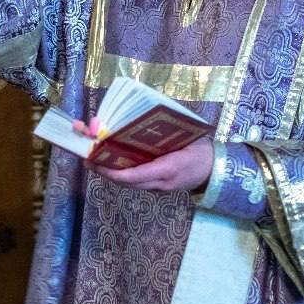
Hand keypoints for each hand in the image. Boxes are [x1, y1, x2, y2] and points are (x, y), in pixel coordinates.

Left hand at [90, 138, 213, 192]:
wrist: (216, 170)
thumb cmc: (201, 150)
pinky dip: (122, 173)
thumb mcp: (186, 137)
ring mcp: (159, 187)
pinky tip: (113, 162)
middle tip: (88, 158)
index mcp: (168, 169)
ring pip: (129, 184)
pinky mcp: (158, 187)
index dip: (112, 171)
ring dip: (111, 173)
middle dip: (105, 171)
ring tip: (95, 159)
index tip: (96, 161)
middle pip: (126, 182)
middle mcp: (160, 183)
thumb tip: (142, 116)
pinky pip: (136, 182)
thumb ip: (165, 130)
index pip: (134, 176)